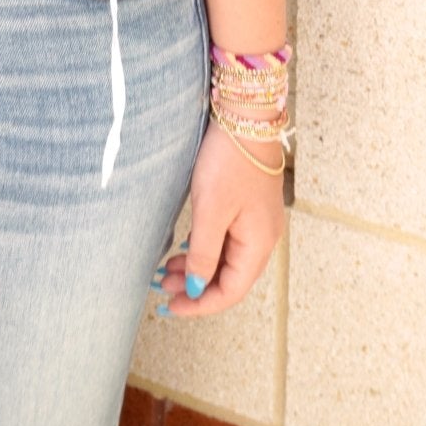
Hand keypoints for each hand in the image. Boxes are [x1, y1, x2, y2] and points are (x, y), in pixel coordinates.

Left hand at [155, 119, 285, 317]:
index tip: (171, 307)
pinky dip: (205, 249)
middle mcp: (263, 239)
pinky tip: (186, 248)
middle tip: (162, 289)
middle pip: (229, 278)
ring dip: (198, 268)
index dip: (200, 305)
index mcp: (258, 244)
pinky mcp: (248, 207)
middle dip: (196, 288)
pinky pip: (227, 241)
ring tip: (167, 272)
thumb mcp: (210, 210)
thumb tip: (198, 288)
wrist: (246, 118)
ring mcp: (257, 223)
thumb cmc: (230, 162)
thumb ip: (204, 253)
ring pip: (226, 259)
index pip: (231, 291)